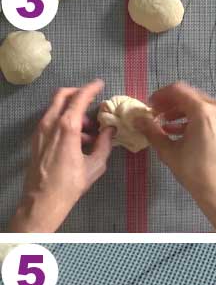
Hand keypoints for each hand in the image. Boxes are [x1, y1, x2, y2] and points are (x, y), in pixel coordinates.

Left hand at [9, 80, 113, 232]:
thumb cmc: (71, 184)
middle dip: (78, 93)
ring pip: (55, 108)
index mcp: (67, 127)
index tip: (100, 84)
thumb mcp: (95, 164)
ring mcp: (40, 130)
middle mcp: (50, 123)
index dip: (91, 88)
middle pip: (62, 95)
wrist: (43, 200)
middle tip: (91, 99)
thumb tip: (111, 129)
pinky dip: (63, 121)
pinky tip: (76, 139)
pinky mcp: (36, 139)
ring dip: (72, 111)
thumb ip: (105, 143)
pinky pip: (50, 121)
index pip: (79, 98)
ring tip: (88, 130)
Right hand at [135, 83, 215, 232]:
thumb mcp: (168, 151)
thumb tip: (137, 119)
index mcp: (204, 112)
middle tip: (155, 114)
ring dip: (180, 110)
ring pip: (199, 104)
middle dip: (170, 103)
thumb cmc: (195, 172)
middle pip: (190, 95)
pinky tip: (179, 130)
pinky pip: (209, 114)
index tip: (150, 106)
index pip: (178, 90)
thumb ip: (151, 131)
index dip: (160, 95)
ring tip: (164, 124)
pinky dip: (193, 118)